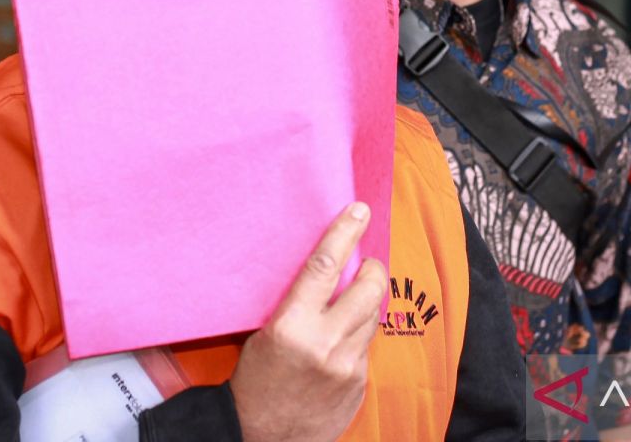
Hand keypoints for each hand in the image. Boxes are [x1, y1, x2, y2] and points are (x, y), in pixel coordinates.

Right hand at [229, 202, 386, 441]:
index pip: (325, 266)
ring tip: (353, 300)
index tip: (357, 210)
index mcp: (292, 326)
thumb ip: (297, 302)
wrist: (263, 437)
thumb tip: (327, 268)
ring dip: (368, 301)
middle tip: (366, 263)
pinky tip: (341, 340)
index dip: (344, 232)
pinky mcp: (359, 383)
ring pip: (375, 315)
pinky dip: (359, 335)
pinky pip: (368, 345)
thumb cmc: (255, 381)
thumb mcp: (263, 333)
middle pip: (369, 288)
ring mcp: (347, 366)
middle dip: (372, 269)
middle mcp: (324, 343)